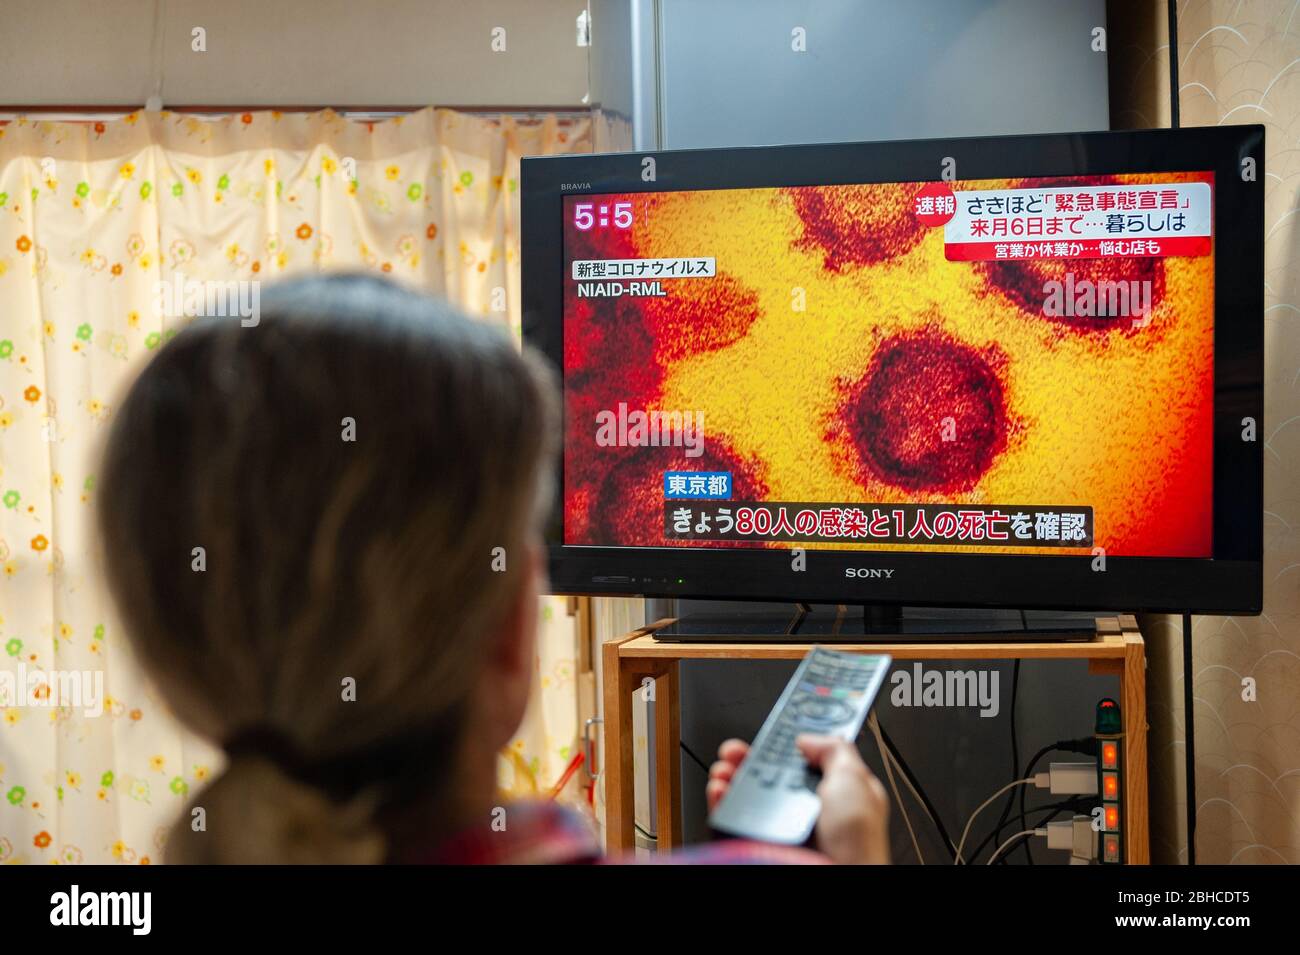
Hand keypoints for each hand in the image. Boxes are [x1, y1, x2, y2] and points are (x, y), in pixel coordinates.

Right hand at [706, 736, 889, 864]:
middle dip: (753, 757)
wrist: (830, 876)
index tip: (774, 731)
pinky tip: (722, 788)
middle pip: (772, 775)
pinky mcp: (758, 841)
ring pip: (748, 794)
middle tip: (742, 749)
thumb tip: (808, 739)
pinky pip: (732, 817)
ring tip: (727, 766)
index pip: (808, 762)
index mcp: (837, 794)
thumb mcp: (855, 780)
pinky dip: (721, 800)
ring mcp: (781, 828)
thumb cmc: (855, 843)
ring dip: (732, 774)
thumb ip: (835, 750)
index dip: (790, 746)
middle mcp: (806, 811)